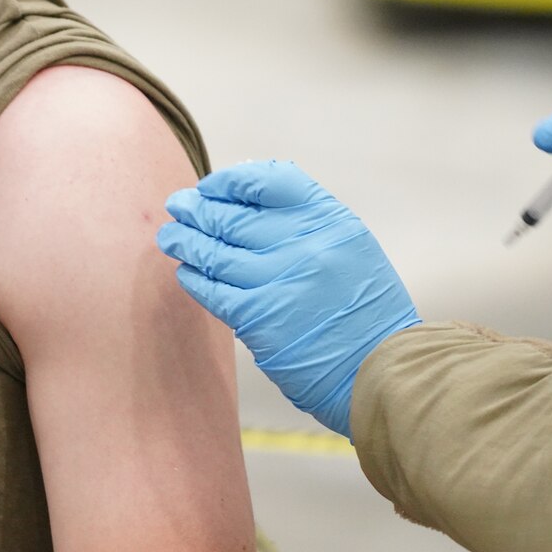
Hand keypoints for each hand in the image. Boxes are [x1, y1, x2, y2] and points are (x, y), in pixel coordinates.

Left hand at [158, 161, 420, 438]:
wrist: (382, 372)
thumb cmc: (364, 310)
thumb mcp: (351, 248)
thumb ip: (306, 221)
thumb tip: (243, 200)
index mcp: (330, 220)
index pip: (269, 179)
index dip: (231, 181)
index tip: (211, 187)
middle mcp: (304, 245)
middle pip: (233, 216)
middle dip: (197, 209)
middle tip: (176, 205)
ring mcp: (279, 281)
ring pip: (214, 252)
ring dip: (185, 241)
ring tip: (169, 235)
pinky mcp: (258, 319)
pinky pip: (212, 290)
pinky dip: (193, 278)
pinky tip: (185, 271)